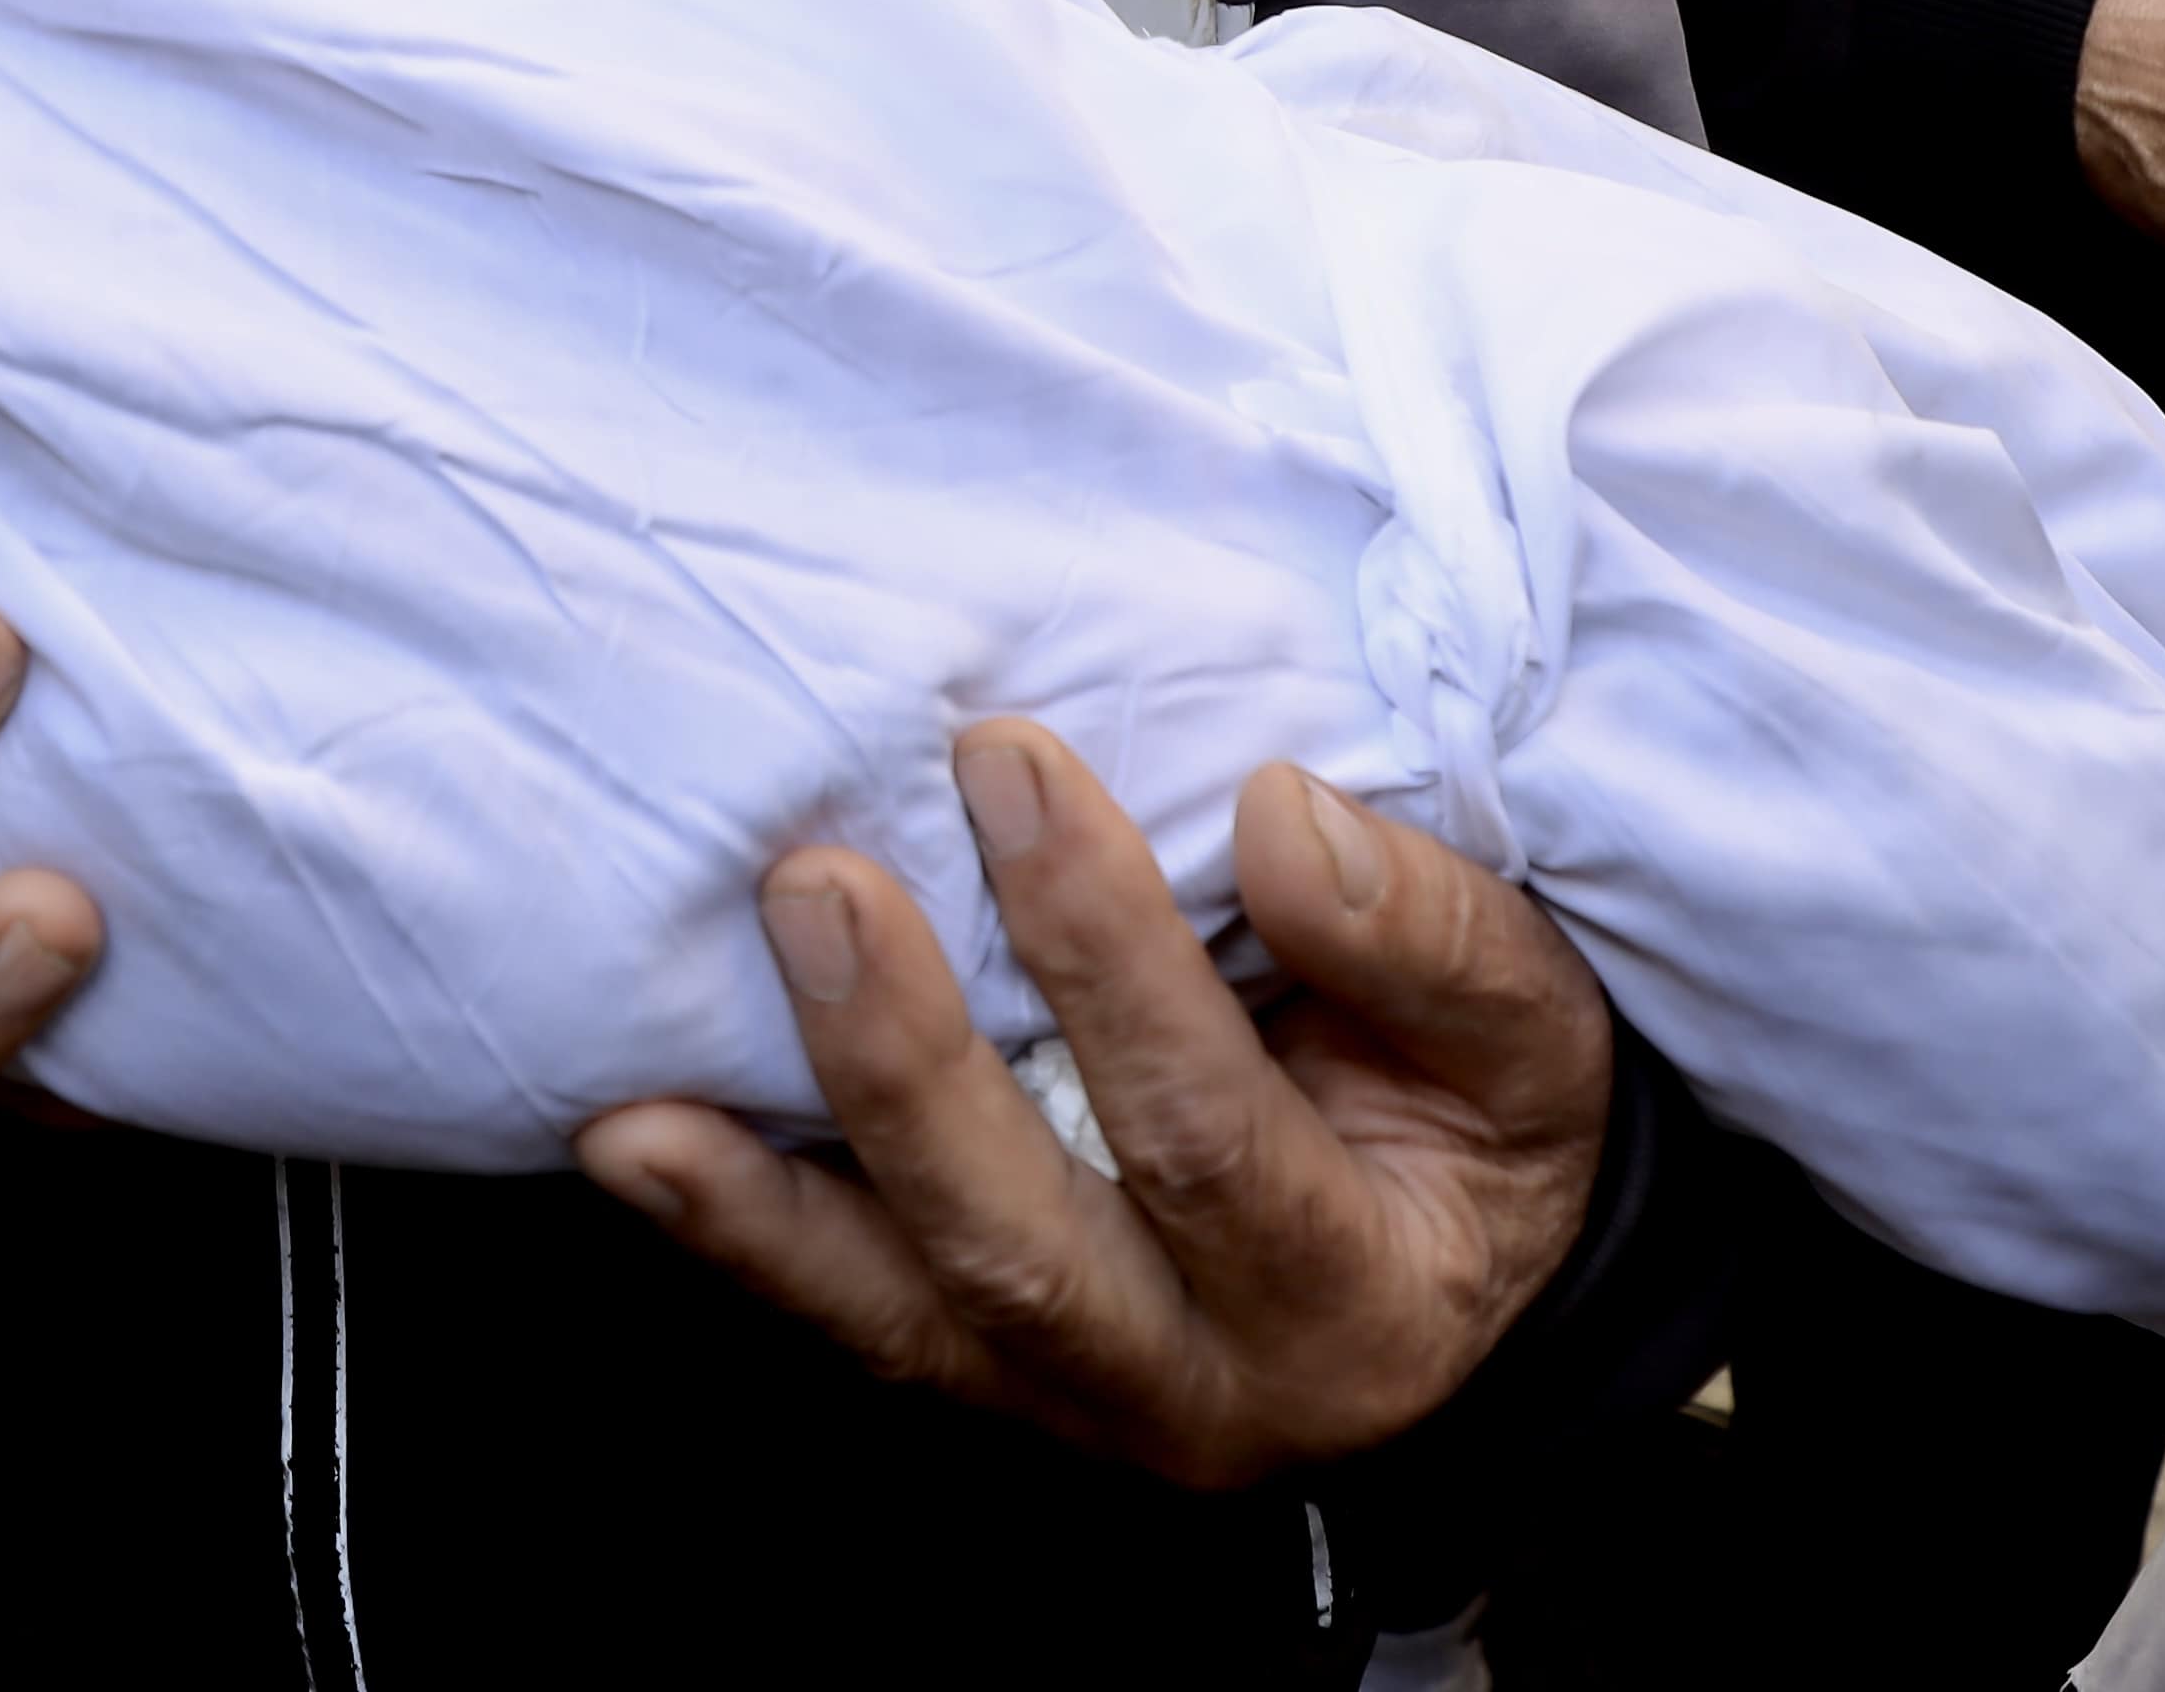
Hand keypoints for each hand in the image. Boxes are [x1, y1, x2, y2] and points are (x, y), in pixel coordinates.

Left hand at [573, 722, 1610, 1488]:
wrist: (1453, 1265)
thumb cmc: (1480, 1116)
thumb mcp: (1532, 1029)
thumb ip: (1432, 936)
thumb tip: (1283, 817)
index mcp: (1357, 1304)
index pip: (1212, 1141)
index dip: (1108, 956)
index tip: (1015, 765)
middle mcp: (1200, 1389)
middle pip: (1027, 1246)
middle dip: (906, 1064)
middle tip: (818, 879)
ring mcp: (1068, 1398)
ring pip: (903, 1310)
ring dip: (767, 1189)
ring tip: (652, 1071)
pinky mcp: (977, 1369)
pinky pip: (842, 1312)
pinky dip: (734, 1228)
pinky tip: (632, 1139)